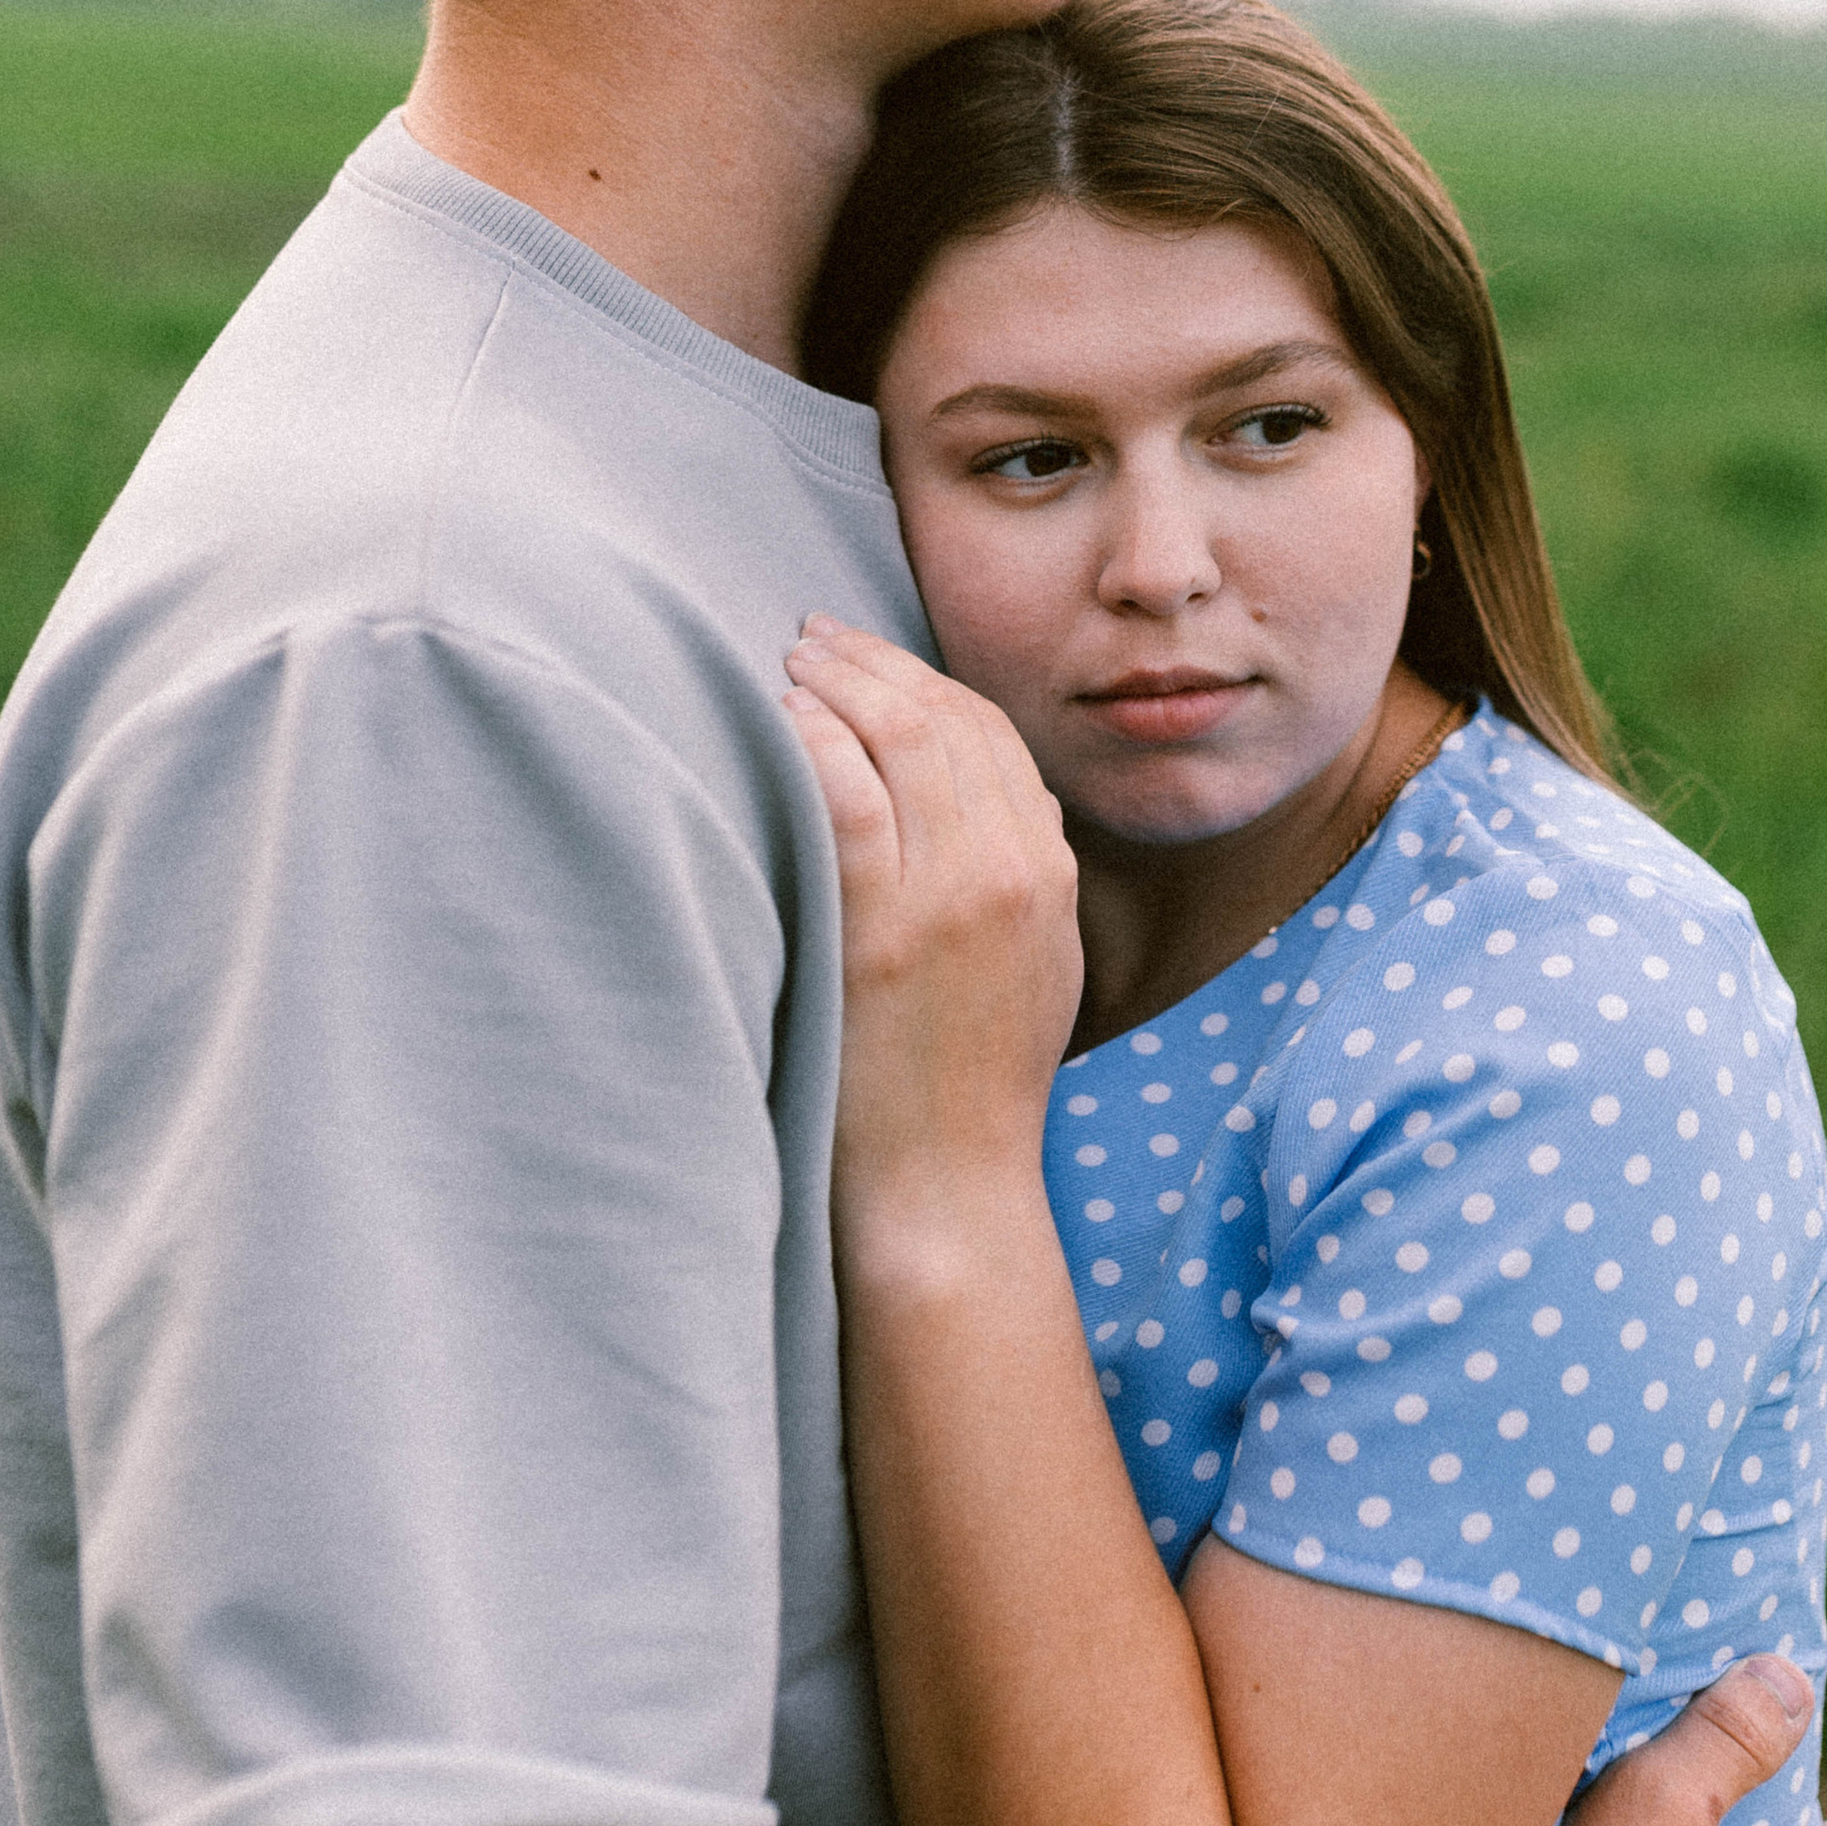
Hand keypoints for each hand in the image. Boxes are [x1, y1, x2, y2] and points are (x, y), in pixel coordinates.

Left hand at [785, 622, 1085, 1213]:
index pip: (991, 735)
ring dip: (835, 684)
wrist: (951, 1189)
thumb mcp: (1034, 968)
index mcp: (1049, 874)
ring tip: (786, 664)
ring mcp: (951, 897)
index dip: (925, 680)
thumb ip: (1019, 876)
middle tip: (811, 636)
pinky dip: (810, 741)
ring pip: (897, 739)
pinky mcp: (883, 931)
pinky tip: (776, 722)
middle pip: (944, 719)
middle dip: (873, 662)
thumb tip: (987, 799)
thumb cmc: (970, 1089)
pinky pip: (846, 795)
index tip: (870, 659)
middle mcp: (1012, 869)